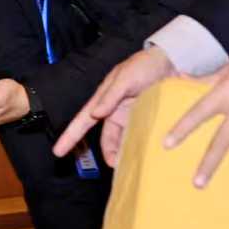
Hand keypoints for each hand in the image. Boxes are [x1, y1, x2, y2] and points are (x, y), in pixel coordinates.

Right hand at [54, 48, 174, 165]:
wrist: (170, 61)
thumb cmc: (143, 65)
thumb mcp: (125, 78)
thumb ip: (111, 96)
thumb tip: (95, 114)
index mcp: (103, 100)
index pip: (83, 121)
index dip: (70, 136)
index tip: (58, 151)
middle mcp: (114, 111)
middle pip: (106, 138)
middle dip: (108, 153)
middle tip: (115, 167)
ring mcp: (130, 117)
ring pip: (123, 141)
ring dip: (124, 152)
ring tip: (130, 165)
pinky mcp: (146, 119)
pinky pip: (139, 136)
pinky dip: (139, 146)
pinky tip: (144, 156)